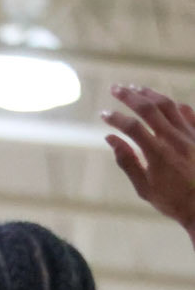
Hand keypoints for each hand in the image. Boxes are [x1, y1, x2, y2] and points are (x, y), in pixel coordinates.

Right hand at [104, 85, 194, 232]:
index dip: (116, 118)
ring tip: (136, 88)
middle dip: (129, 96)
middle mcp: (174, 138)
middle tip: (115, 88)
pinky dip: (173, 104)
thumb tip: (110, 139)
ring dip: (150, 93)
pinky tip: (164, 102)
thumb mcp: (144, 187)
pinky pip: (187, 112)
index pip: (132, 127)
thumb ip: (127, 161)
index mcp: (157, 153)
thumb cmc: (172, 200)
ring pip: (168, 104)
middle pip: (149, 108)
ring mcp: (189, 134)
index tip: (103, 114)